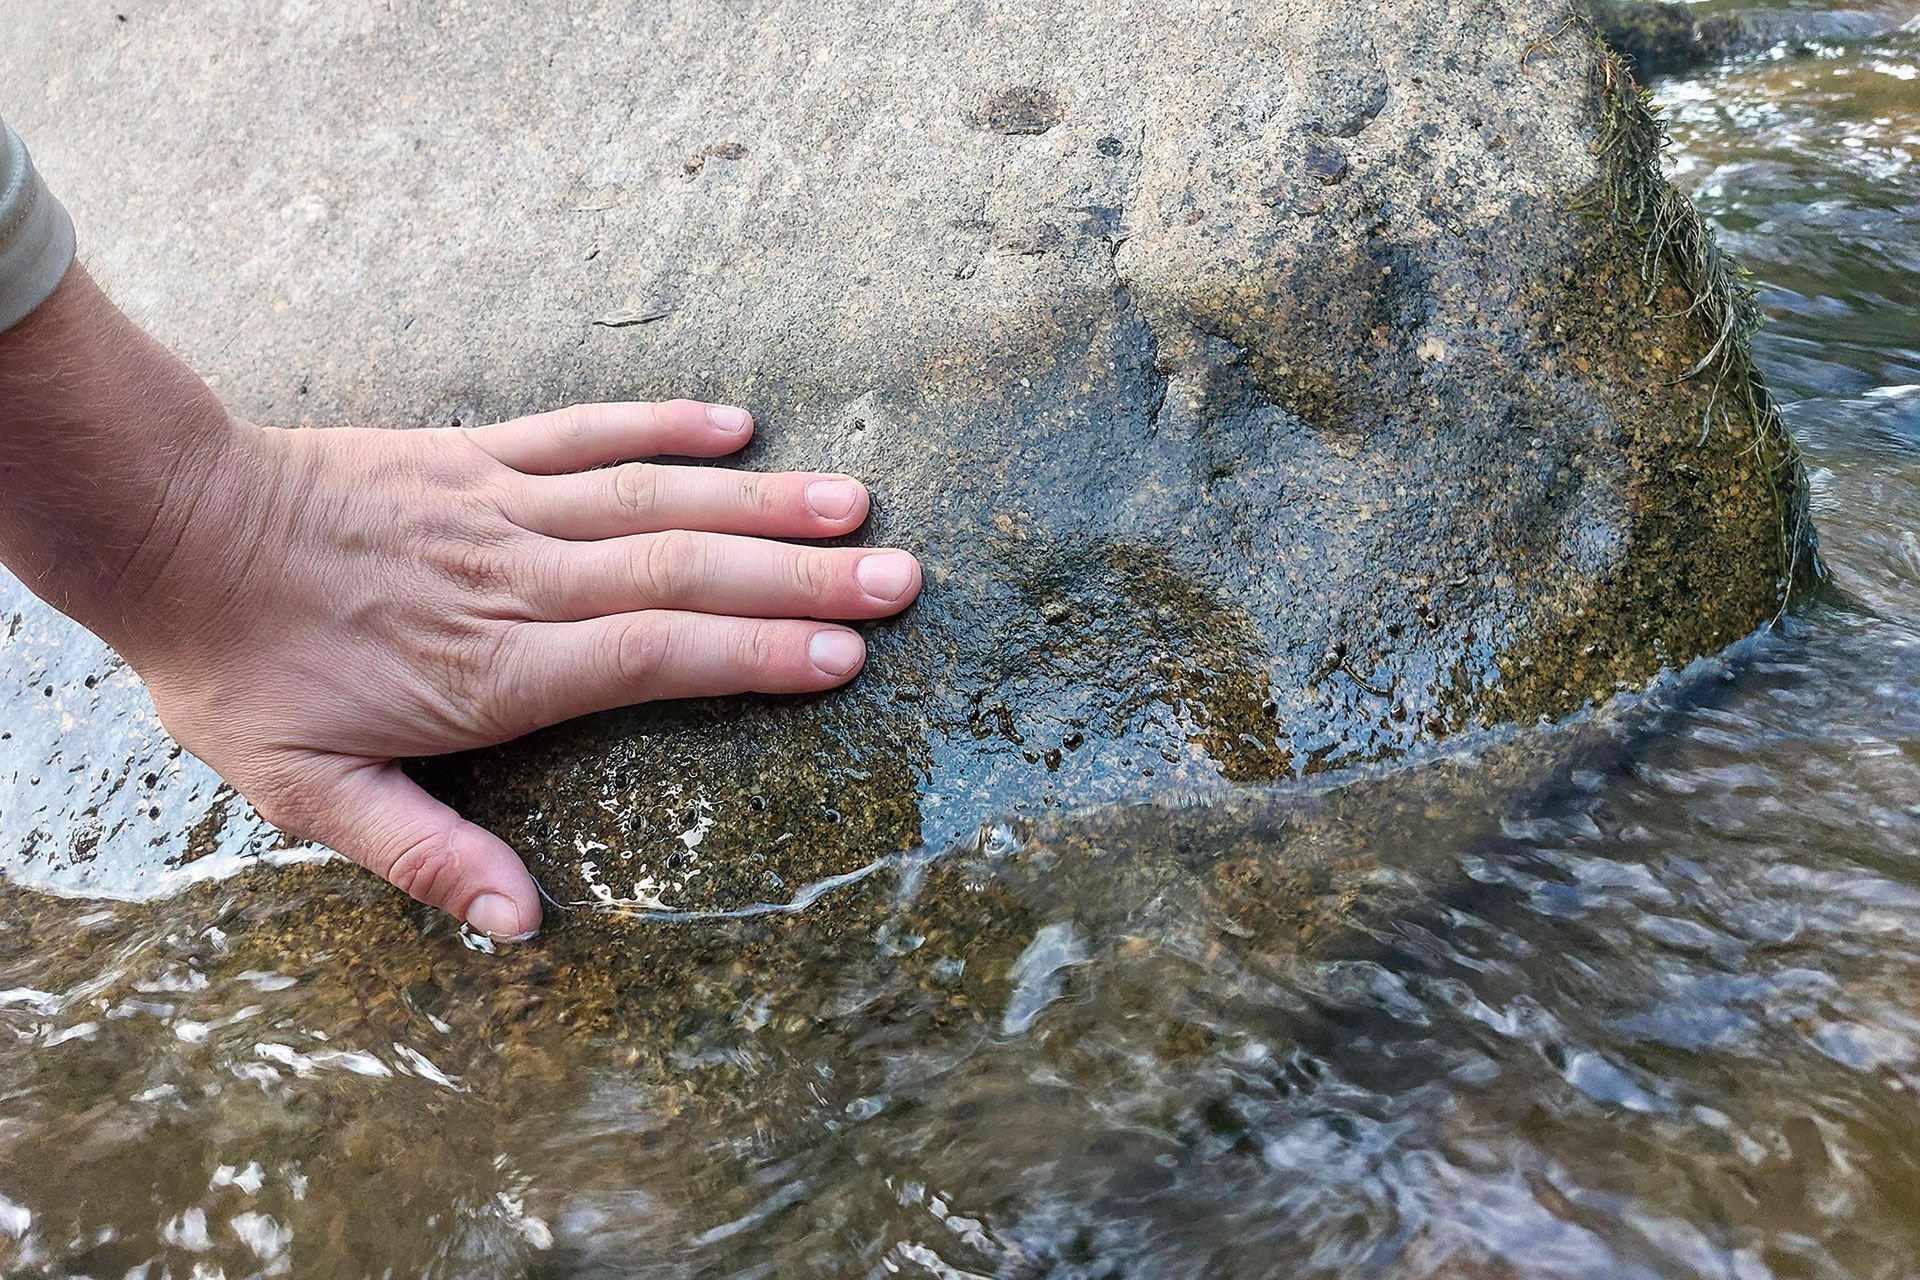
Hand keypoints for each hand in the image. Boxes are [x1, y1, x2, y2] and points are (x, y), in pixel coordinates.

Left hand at [113, 401, 920, 938]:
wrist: (170, 533)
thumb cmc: (244, 671)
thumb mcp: (308, 794)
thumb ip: (424, 856)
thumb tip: (524, 927)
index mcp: (493, 670)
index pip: (653, 656)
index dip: (756, 652)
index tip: (845, 655)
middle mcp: (518, 581)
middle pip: (682, 571)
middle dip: (799, 576)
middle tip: (901, 579)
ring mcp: (503, 507)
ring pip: (654, 498)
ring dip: (761, 501)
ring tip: (856, 503)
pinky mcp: (478, 455)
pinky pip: (584, 431)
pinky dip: (663, 423)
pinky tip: (738, 424)